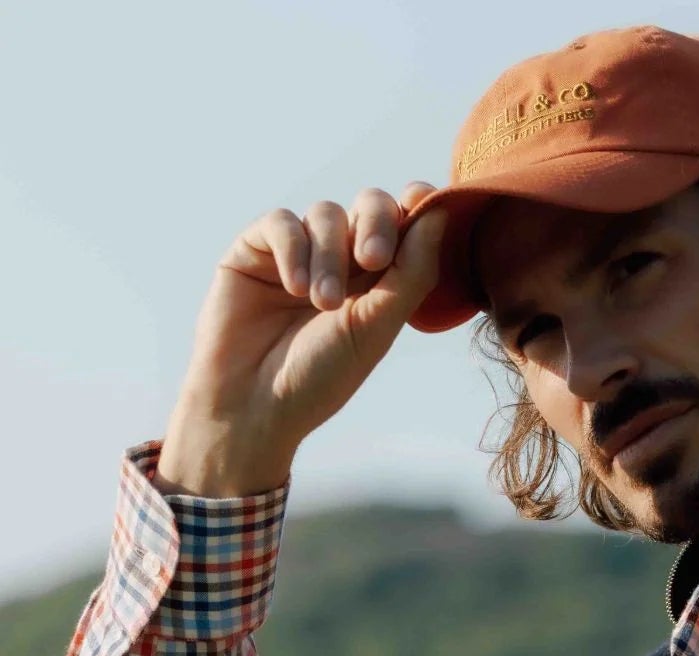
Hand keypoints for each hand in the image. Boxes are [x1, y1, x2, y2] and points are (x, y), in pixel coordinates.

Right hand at [157, 182, 447, 495]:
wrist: (253, 406)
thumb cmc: (319, 378)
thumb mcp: (375, 328)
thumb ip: (412, 273)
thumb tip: (441, 213)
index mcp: (379, 283)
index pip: (406, 226)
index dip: (418, 206)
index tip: (421, 202)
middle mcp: (341, 262)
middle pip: (370, 206)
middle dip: (376, 222)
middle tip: (372, 260)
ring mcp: (299, 253)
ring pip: (326, 214)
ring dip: (329, 255)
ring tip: (321, 304)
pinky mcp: (256, 249)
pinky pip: (282, 222)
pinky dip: (293, 249)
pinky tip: (294, 289)